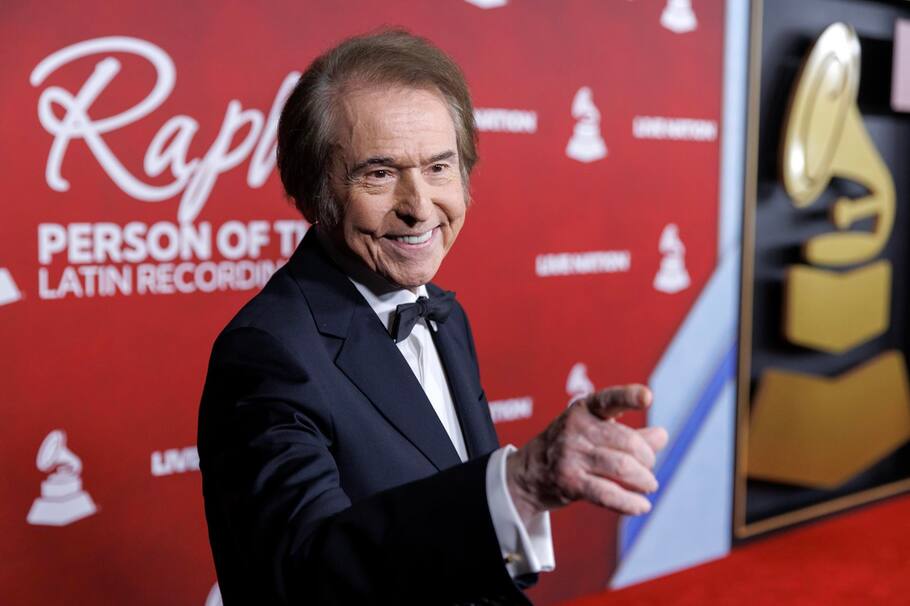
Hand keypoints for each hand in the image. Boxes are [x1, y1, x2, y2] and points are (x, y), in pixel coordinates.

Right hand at [506, 384, 667, 522]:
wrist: (528, 473)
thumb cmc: (570, 447)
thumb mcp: (596, 431)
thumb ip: (630, 434)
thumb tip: (662, 436)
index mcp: (584, 409)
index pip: (610, 399)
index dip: (629, 397)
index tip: (647, 397)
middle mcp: (575, 428)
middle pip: (627, 443)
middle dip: (647, 459)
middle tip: (649, 468)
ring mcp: (570, 455)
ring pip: (622, 468)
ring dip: (644, 481)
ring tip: (649, 485)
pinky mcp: (569, 481)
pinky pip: (607, 494)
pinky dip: (630, 503)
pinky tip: (643, 506)